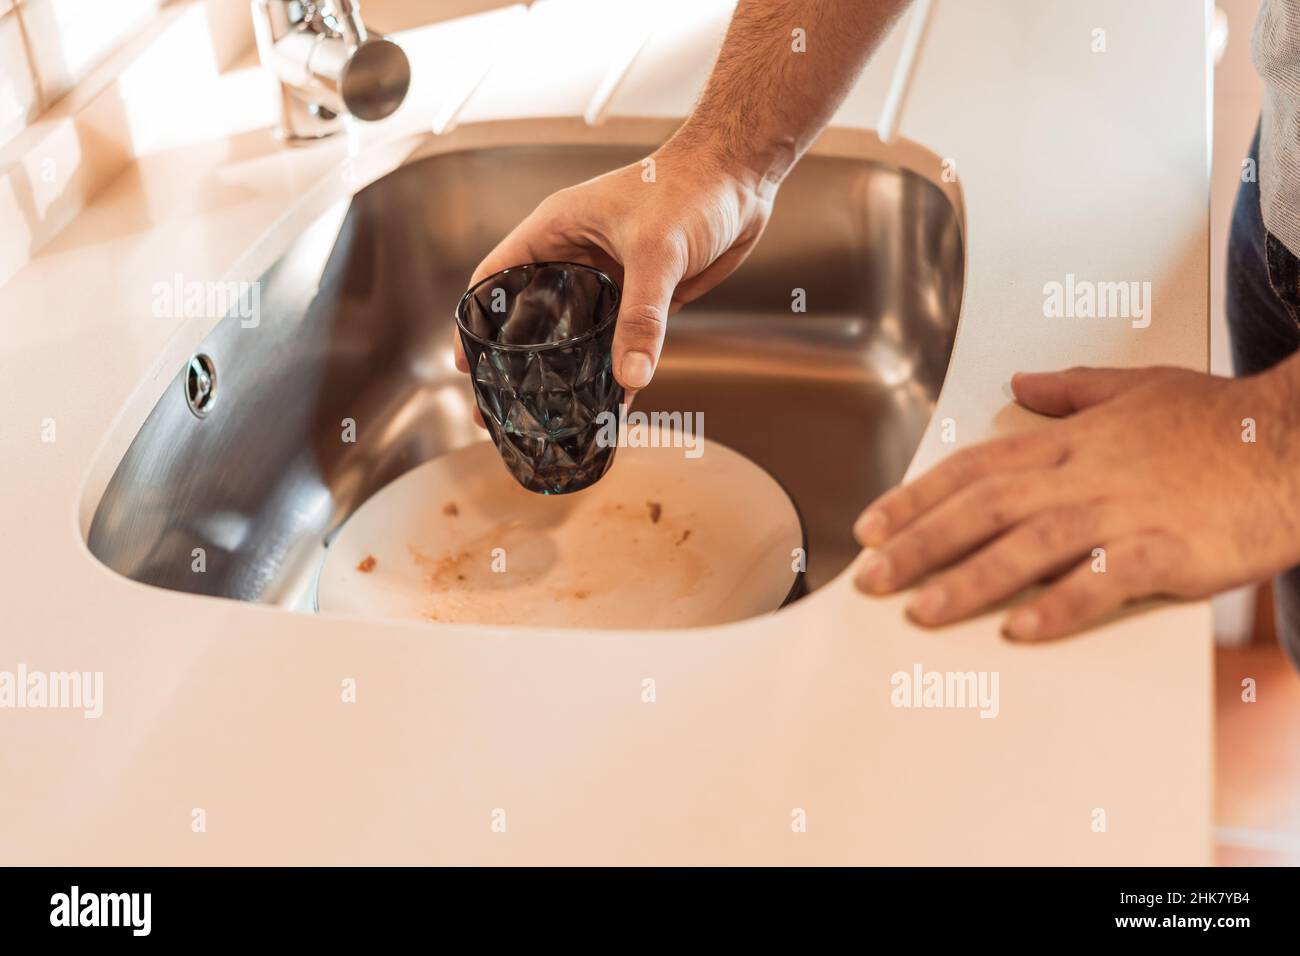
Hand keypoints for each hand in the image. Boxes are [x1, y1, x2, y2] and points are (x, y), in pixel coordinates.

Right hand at [456, 141, 774, 396]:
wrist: (740, 177)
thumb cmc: (690, 187)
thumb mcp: (656, 252)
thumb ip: (642, 316)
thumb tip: (630, 377)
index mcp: (555, 231)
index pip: (497, 278)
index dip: (475, 320)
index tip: (466, 365)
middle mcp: (575, 257)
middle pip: (533, 316)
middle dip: (521, 361)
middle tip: (506, 406)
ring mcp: (608, 279)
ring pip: (578, 335)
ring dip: (571, 372)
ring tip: (554, 417)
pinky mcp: (643, 296)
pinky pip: (621, 341)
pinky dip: (617, 371)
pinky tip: (614, 404)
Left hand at [852, 364, 1299, 639]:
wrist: (1294, 443)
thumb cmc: (1219, 423)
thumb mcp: (1137, 387)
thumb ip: (1072, 390)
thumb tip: (1022, 383)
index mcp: (1070, 441)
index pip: (973, 468)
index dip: (916, 497)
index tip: (871, 525)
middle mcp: (1083, 475)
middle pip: (984, 508)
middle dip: (920, 543)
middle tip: (870, 577)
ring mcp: (1124, 514)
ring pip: (1028, 545)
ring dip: (970, 578)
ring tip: (922, 611)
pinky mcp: (1168, 552)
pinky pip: (1103, 582)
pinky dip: (1061, 604)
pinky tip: (1021, 630)